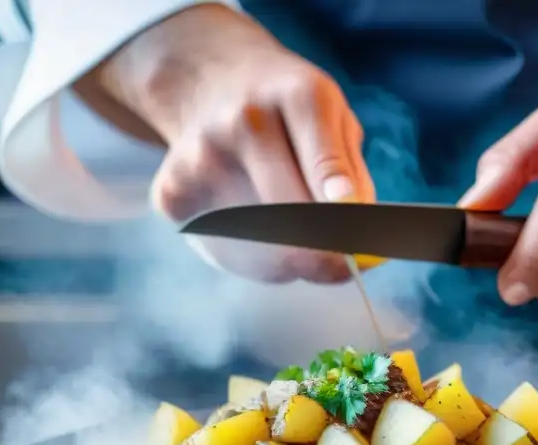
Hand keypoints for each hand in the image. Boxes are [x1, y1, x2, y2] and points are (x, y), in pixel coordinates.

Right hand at [105, 3, 373, 282]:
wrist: (207, 82)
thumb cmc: (288, 113)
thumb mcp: (332, 120)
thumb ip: (351, 177)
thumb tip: (365, 253)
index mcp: (296, 95)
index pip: (324, 161)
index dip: (341, 210)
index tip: (357, 244)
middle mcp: (245, 121)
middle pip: (290, 217)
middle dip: (323, 256)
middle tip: (342, 268)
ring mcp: (202, 157)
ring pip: (260, 247)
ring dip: (291, 262)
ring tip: (296, 238)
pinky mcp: (172, 193)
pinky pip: (226, 254)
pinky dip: (253, 260)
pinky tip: (256, 232)